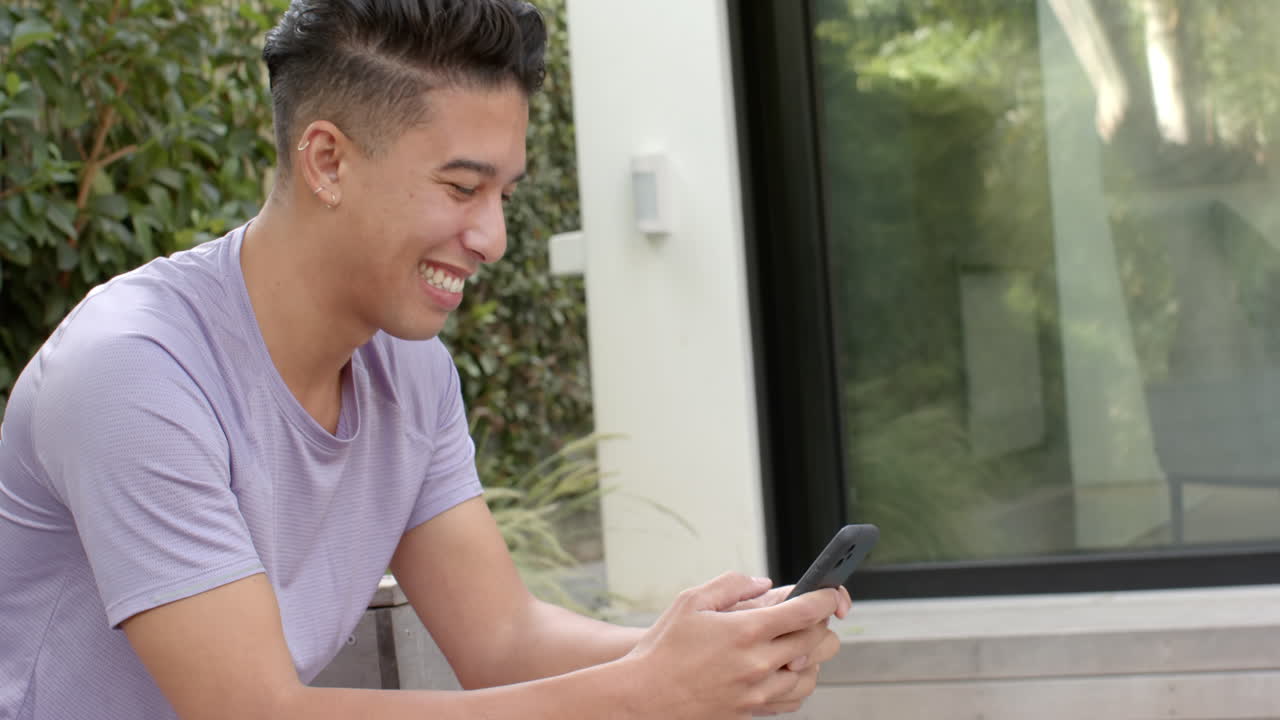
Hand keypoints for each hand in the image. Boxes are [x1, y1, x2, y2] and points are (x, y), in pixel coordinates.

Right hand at [624, 572, 842, 718]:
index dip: (827, 598)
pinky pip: (794, 699)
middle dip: (820, 623)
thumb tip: (762, 583)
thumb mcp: (691, 601)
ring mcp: (757, 692)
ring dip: (811, 655)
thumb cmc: (663, 647)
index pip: (806, 612)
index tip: (831, 592)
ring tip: (797, 643)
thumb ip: (731, 585)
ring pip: (811, 674)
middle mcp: (758, 663)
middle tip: (810, 614)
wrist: (643, 696)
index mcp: (746, 631)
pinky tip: (785, 670)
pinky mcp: (752, 711)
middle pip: (816, 641)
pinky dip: (798, 683)